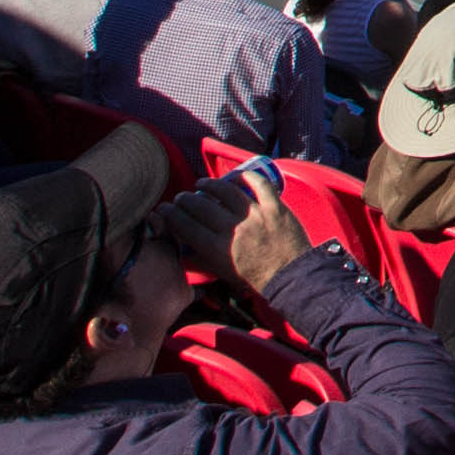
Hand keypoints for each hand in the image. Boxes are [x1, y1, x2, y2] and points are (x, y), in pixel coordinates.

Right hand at [165, 168, 310, 298]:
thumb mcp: (224, 274)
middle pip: (202, 207)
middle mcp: (234, 230)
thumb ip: (204, 260)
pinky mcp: (275, 207)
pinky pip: (260, 184)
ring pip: (227, 191)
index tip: (164, 208)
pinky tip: (236, 175)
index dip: (171, 215)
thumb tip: (184, 250)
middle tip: (181, 197)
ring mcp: (256, 216)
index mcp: (218, 249)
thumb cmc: (256, 278)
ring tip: (202, 184)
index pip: (186, 227)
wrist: (290, 276)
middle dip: (186, 199)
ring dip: (210, 185)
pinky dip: (247, 177)